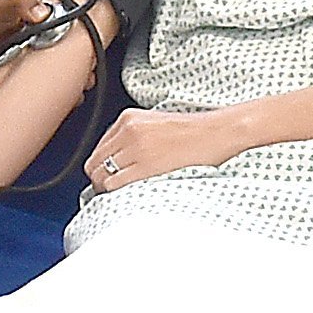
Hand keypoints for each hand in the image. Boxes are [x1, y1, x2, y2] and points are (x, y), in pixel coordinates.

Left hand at [85, 107, 250, 193]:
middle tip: (112, 188)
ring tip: (122, 193)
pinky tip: (129, 194)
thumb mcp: (156, 123)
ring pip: (101, 176)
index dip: (102, 165)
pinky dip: (115, 193)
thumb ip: (133, 136)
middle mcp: (128, 130)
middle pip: (94, 162)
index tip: (110, 175)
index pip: (98, 147)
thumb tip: (117, 159)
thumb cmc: (195, 132)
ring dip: (107, 188)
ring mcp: (135, 147)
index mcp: (128, 118)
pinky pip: (114, 185)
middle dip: (100, 178)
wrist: (218, 132)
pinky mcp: (145, 165)